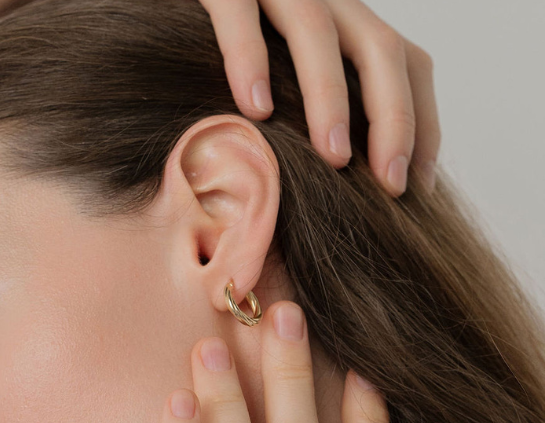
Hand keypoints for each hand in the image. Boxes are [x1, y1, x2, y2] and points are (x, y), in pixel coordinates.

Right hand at [197, 0, 437, 195]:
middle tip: (388, 185)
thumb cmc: (218, 54)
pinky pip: (239, 14)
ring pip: (316, 30)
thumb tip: (335, 184)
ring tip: (333, 158)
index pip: (406, 63)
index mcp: (344, 24)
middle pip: (381, 49)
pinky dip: (249, 59)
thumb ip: (308, 116)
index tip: (412, 186)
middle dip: (394, 121)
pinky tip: (255, 109)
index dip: (421, 122)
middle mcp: (322, 0)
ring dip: (331, 98)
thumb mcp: (283, 84)